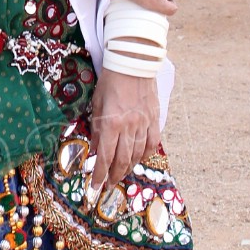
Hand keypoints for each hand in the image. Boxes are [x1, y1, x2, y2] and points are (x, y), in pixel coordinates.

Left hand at [87, 70, 159, 194]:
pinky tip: (139, 159)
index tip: (96, 186)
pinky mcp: (154, 119)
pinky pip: (152, 143)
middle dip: (114, 176)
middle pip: (122, 160)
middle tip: (109, 184)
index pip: (105, 157)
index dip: (100, 175)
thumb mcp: (96, 104)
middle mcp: (128, 127)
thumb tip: (94, 149)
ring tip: (121, 174)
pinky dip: (146, 154)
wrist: (133, 63)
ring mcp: (144, 124)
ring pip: (137, 154)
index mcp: (110, 123)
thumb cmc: (110, 81)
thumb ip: (96, 129)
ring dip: (129, 167)